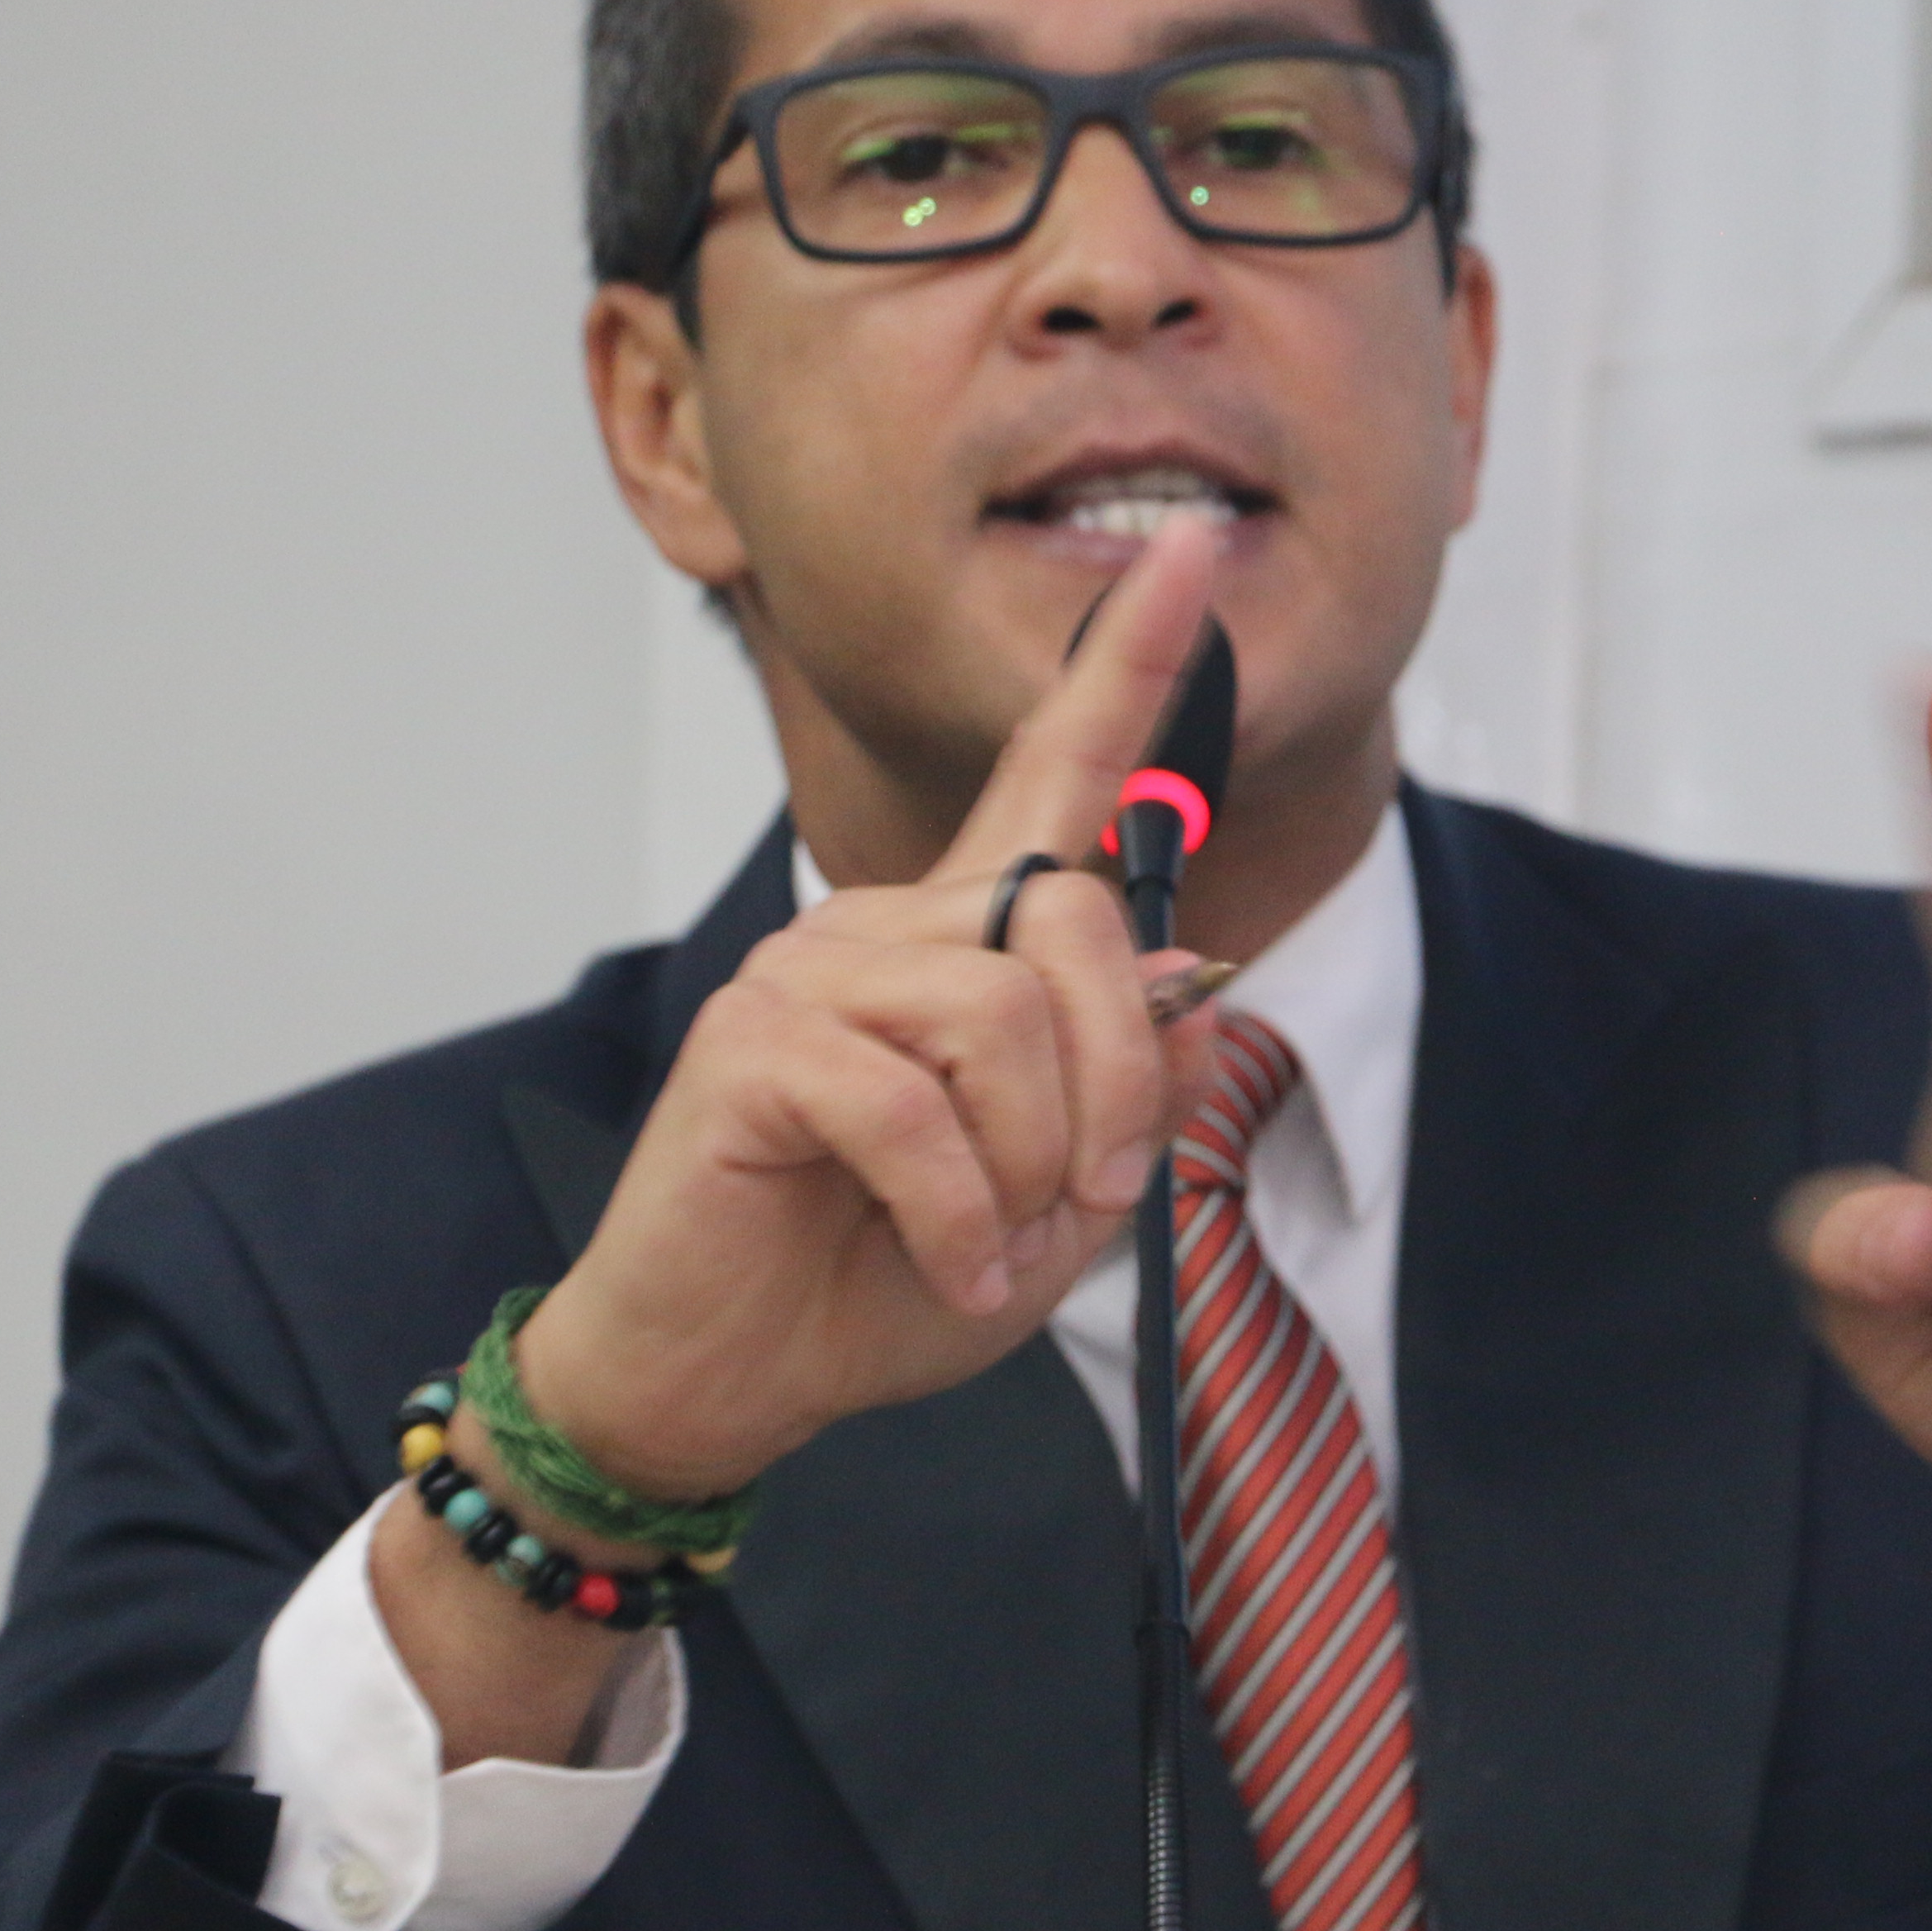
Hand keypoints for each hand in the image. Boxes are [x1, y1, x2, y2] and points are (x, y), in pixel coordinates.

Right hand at [513, 520, 1229, 1506]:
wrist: (730, 1380)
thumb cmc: (877, 1282)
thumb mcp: (1056, 1202)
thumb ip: (1130, 1095)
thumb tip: (1201, 984)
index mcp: (960, 943)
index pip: (1056, 777)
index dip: (1132, 669)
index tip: (1192, 550)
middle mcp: (881, 927)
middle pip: (1069, 917)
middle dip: (1115, 1080)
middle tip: (1087, 1198)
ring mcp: (806, 974)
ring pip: (999, 1012)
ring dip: (1032, 1157)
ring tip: (998, 1244)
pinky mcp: (752, 1045)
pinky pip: (910, 1105)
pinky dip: (958, 1210)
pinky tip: (947, 1265)